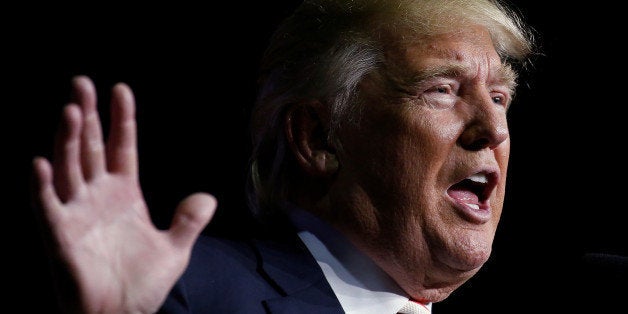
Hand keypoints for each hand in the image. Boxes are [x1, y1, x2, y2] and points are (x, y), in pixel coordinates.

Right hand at [32, 76, 215, 313]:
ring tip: (71, 109)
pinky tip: (40, 164)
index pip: (121, 147)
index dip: (121, 119)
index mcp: (124, 195)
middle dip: (87, 115)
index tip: (121, 89)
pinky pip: (48, 209)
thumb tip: (207, 197)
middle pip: (90, 148)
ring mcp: (77, 215)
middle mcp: (97, 198)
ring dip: (67, 140)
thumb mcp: (174, 251)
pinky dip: (42, 188)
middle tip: (82, 81)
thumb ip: (189, 222)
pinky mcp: (60, 238)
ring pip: (69, 169)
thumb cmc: (142, 287)